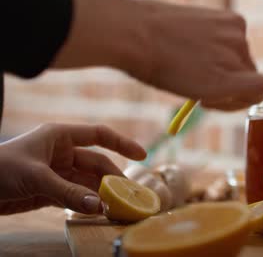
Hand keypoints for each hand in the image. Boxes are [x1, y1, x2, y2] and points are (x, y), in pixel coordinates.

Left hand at [0, 124, 145, 214]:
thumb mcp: (35, 177)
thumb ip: (67, 192)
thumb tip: (97, 205)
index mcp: (59, 136)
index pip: (98, 135)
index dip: (122, 143)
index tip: (142, 155)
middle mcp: (61, 153)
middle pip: (97, 164)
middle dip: (113, 179)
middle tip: (129, 196)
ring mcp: (57, 173)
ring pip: (87, 183)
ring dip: (101, 195)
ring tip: (116, 208)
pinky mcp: (50, 192)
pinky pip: (75, 197)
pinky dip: (87, 204)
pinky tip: (98, 212)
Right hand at [53, 0, 262, 109]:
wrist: (136, 34)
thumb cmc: (148, 34)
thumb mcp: (184, 36)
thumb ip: (205, 51)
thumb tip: (209, 71)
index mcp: (230, 21)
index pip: (242, 56)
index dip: (229, 73)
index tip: (206, 79)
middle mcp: (239, 35)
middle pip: (247, 71)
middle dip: (229, 87)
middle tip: (200, 94)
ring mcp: (239, 53)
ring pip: (251, 85)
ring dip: (229, 96)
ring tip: (198, 94)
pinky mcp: (235, 75)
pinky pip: (255, 93)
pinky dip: (235, 103)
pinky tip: (205, 99)